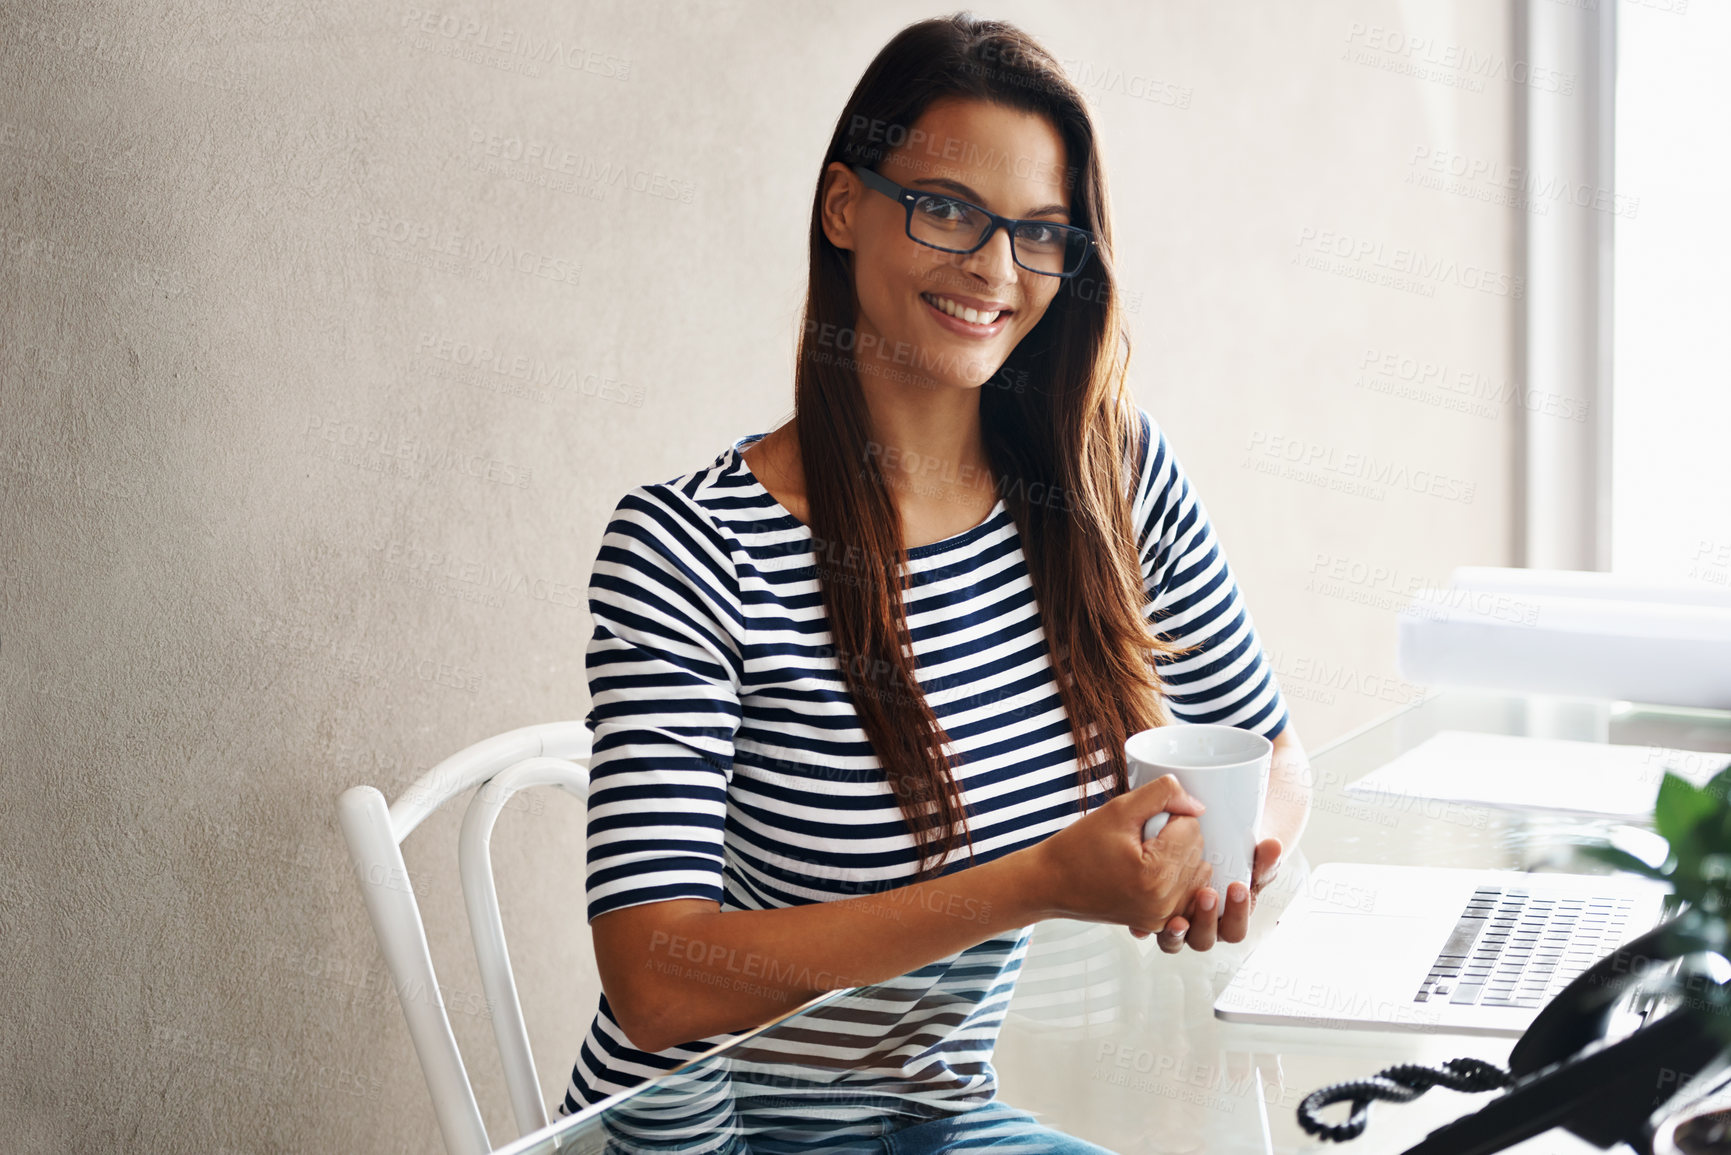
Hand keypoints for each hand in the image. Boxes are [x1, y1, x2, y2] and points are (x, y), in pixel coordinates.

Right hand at [1027, 774, 1211, 931]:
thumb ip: (1162, 795)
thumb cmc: (1076, 850)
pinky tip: (1149, 873)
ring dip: (1176, 857)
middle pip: (1197, 849)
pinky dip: (1175, 877)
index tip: (1140, 825)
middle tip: (1137, 841)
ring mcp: (1163, 916)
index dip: (1166, 816)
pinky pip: (1188, 891)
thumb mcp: (1118, 810)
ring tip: (1143, 858)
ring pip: (1197, 869)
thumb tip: (1196, 805)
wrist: (1051, 883)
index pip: (1192, 826)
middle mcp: (1165, 901)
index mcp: (1157, 874)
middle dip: (1172, 837)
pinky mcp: (1159, 922)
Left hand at [1134, 836, 1285, 952]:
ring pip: (1175, 941)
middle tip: (1207, 894)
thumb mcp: (1250, 860)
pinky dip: (1143, 929)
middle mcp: (1202, 928)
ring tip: (1177, 918)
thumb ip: (1263, 857)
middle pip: (1205, 939)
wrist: (1208, 850)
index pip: (1235, 929)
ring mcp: (1177, 924)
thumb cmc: (1232, 861)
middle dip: (1207, 918)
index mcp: (1228, 920)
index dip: (1238, 912)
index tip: (1238, 886)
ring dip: (1176, 932)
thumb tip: (1274, 847)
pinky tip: (1140, 925)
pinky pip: (1146, 929)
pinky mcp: (1152, 917)